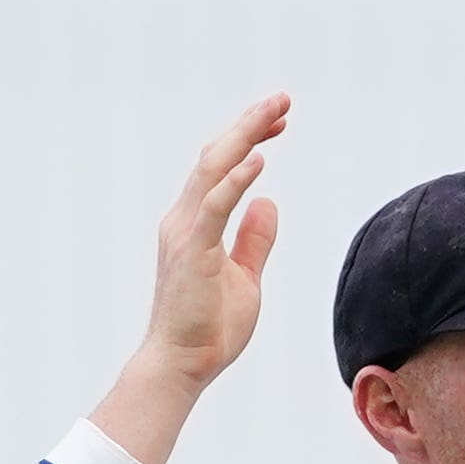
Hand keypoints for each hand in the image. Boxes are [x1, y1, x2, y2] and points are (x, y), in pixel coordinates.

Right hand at [136, 94, 291, 386]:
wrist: (182, 365)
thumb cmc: (208, 328)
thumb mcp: (245, 277)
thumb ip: (255, 240)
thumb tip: (270, 203)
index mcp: (196, 223)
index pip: (222, 168)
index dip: (250, 139)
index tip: (280, 121)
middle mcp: (184, 218)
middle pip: (217, 156)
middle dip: (250, 124)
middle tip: (282, 98)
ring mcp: (185, 231)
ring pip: (214, 169)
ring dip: (246, 136)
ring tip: (276, 111)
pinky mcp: (192, 250)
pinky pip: (214, 206)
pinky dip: (236, 180)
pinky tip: (259, 159)